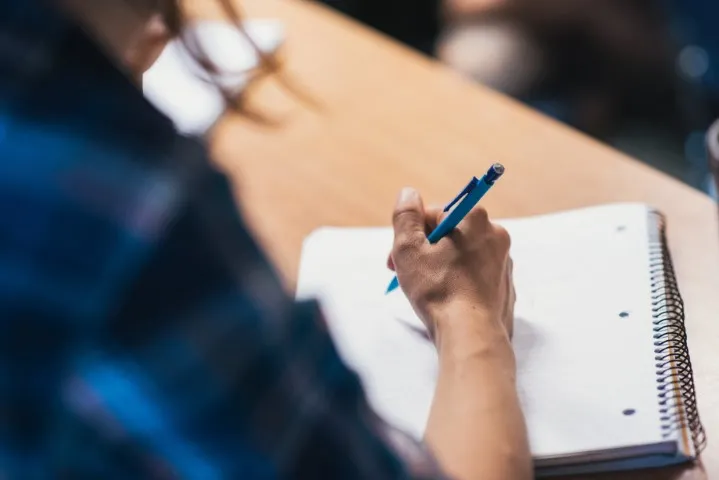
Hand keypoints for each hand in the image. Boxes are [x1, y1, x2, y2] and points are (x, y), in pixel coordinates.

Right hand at [387, 188, 514, 338]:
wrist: (472, 336)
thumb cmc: (438, 291)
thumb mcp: (409, 249)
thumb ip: (405, 216)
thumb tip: (408, 193)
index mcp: (474, 219)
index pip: (433, 215)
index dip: (411, 235)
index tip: (398, 257)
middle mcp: (495, 235)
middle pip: (448, 234)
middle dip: (425, 251)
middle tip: (406, 274)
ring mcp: (503, 262)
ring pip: (461, 256)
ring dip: (440, 266)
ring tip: (425, 289)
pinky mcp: (504, 286)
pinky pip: (474, 276)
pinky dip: (458, 283)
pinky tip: (446, 300)